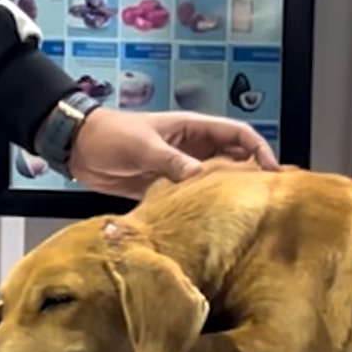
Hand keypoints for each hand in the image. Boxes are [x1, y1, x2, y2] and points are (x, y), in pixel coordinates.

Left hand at [68, 108, 278, 198]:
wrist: (78, 147)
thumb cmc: (111, 135)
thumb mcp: (145, 146)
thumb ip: (172, 163)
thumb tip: (201, 179)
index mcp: (194, 129)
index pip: (239, 135)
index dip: (259, 150)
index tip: (273, 171)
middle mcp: (193, 148)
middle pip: (234, 159)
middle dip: (252, 175)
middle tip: (269, 198)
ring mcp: (180, 168)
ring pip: (216, 180)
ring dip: (229, 193)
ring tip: (247, 214)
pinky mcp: (166, 187)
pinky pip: (193, 196)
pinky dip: (204, 206)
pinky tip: (213, 223)